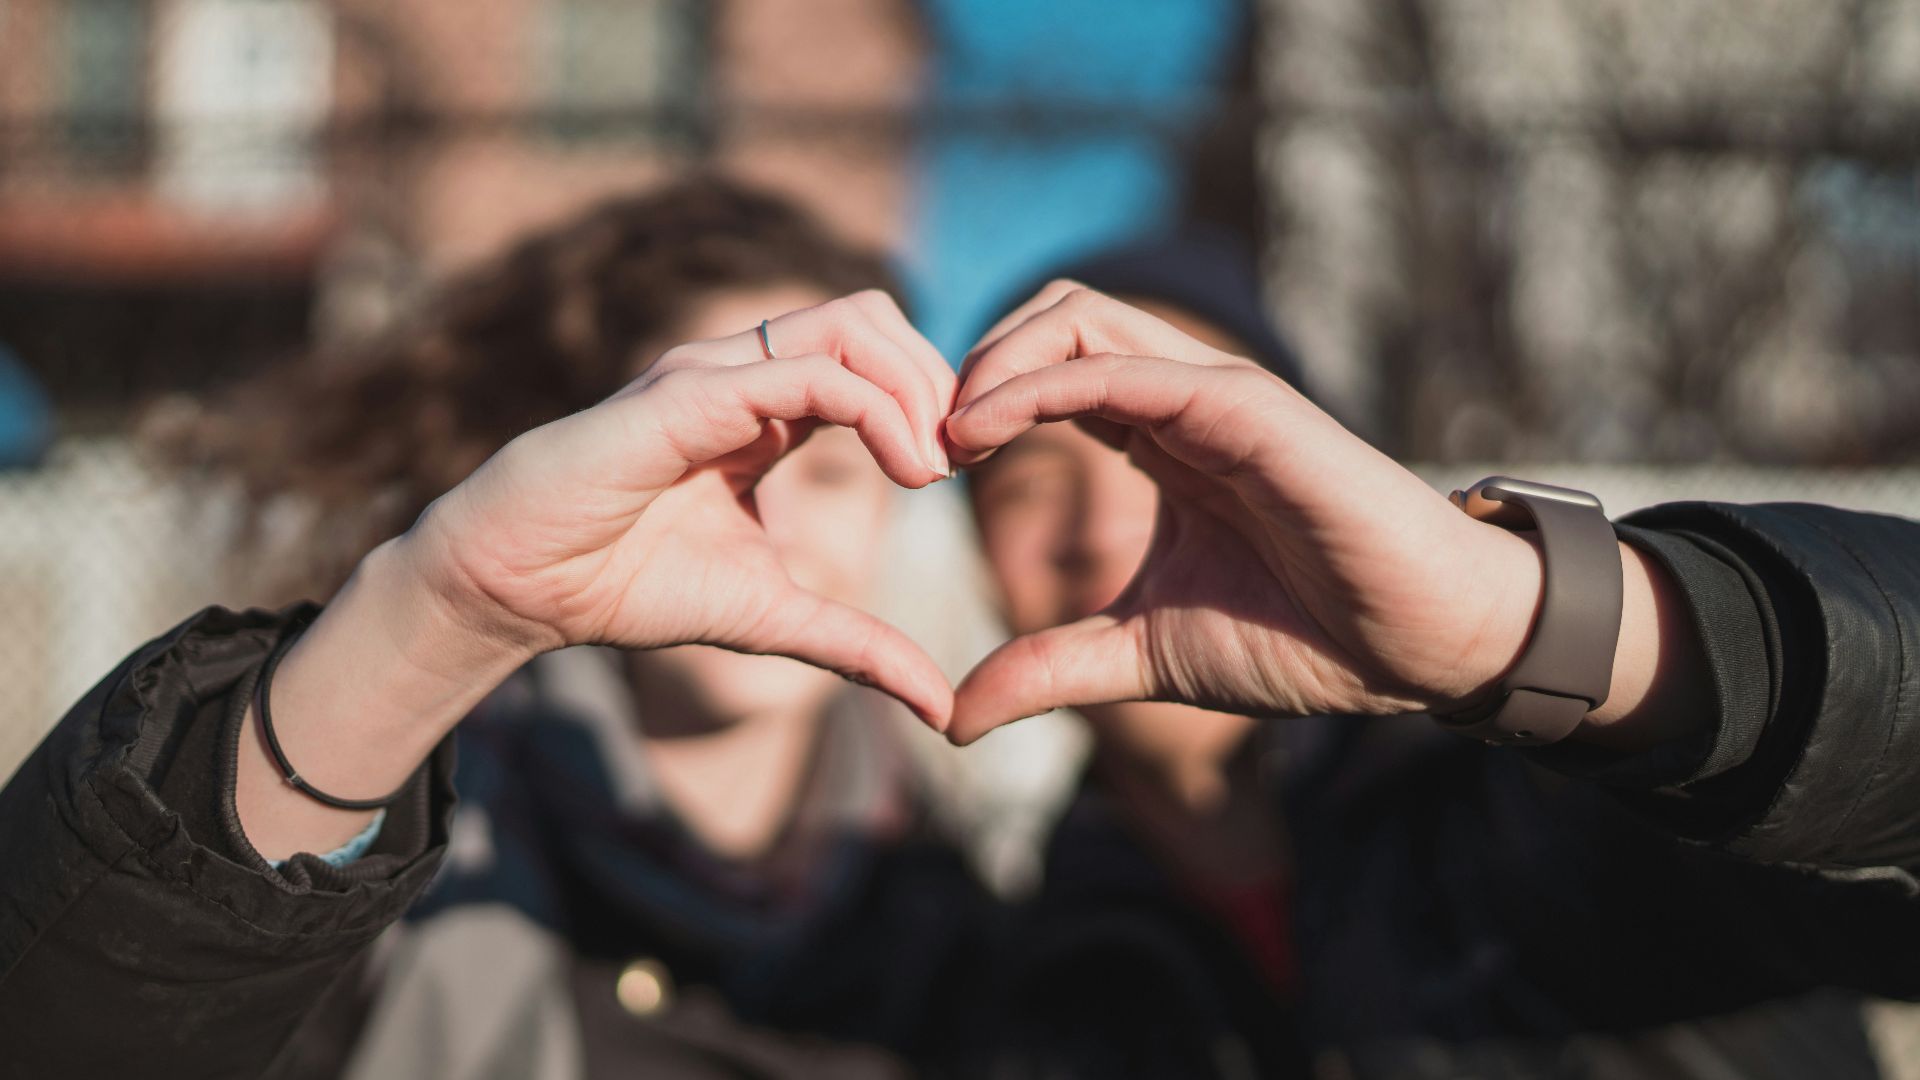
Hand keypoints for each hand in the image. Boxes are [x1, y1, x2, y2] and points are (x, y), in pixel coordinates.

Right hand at [406, 290, 958, 727]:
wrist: (518, 588)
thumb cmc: (626, 586)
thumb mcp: (772, 619)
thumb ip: (858, 646)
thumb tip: (942, 709)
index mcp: (766, 409)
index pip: (874, 358)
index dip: (934, 400)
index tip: (967, 471)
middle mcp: (744, 372)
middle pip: (875, 317)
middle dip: (938, 379)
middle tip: (966, 459)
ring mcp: (715, 373)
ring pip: (851, 323)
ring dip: (916, 386)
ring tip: (935, 466)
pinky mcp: (688, 394)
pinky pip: (807, 373)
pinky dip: (876, 409)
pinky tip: (905, 471)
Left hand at [943, 284, 1546, 742]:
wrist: (1417, 646)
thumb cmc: (1304, 638)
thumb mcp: (1142, 655)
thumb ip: (1050, 668)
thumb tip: (952, 717)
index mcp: (1160, 437)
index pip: (1047, 370)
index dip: (974, 401)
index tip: (920, 468)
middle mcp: (1181, 398)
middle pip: (1053, 316)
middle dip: (972, 361)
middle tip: (920, 442)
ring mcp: (1213, 393)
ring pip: (1078, 315)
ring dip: (992, 360)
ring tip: (944, 435)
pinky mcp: (1243, 406)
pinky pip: (1120, 368)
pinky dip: (1039, 384)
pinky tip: (984, 432)